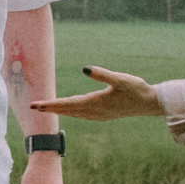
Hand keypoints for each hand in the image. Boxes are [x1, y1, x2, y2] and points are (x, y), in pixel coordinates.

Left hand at [31, 66, 162, 121]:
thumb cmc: (137, 89)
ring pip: (74, 113)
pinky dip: (71, 111)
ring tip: (46, 107)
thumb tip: (85, 69)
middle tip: (33, 106)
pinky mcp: (103, 114)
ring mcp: (99, 114)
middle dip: (50, 108)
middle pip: (68, 110)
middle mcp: (95, 111)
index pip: (68, 104)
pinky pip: (81, 114)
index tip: (36, 104)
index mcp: (96, 103)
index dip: (51, 104)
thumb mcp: (120, 78)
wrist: (151, 103)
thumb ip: (102, 74)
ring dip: (60, 110)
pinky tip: (69, 109)